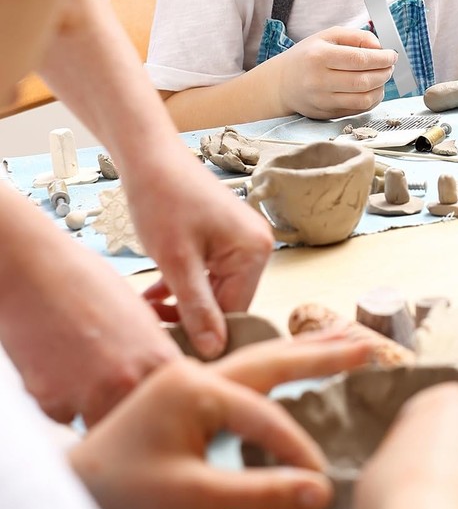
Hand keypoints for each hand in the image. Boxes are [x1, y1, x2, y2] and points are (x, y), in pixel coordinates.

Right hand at [0, 199, 179, 424]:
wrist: (34, 273)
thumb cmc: (87, 284)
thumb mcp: (139, 314)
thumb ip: (153, 351)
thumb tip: (163, 375)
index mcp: (158, 358)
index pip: (176, 400)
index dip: (165, 400)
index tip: (156, 398)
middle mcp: (129, 381)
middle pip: (140, 421)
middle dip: (130, 410)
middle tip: (116, 391)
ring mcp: (89, 395)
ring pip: (101, 425)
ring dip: (95, 410)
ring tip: (86, 378)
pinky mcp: (50, 401)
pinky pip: (64, 417)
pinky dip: (62, 402)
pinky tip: (59, 371)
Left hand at [68, 330, 372, 508]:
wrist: (73, 494)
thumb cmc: (125, 495)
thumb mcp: (195, 497)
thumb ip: (262, 491)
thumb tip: (321, 492)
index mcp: (196, 388)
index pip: (265, 417)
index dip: (296, 450)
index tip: (319, 482)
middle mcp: (196, 372)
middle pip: (271, 359)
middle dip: (321, 354)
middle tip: (367, 345)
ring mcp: (190, 377)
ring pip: (259, 359)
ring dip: (302, 352)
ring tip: (343, 341)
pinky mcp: (186, 390)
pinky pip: (243, 371)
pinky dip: (277, 364)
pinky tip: (291, 364)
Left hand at [127, 143, 274, 359]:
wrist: (151, 158)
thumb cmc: (163, 202)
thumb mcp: (177, 262)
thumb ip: (197, 308)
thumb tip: (214, 350)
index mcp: (255, 251)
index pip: (236, 310)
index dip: (203, 333)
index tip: (169, 346)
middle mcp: (258, 246)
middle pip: (227, 301)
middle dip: (190, 316)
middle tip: (151, 326)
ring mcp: (242, 242)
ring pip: (215, 290)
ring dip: (183, 303)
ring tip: (147, 311)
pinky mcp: (225, 239)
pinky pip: (209, 274)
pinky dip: (184, 286)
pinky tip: (154, 296)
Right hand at [273, 27, 396, 119]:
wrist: (282, 83)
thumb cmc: (308, 56)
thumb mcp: (327, 36)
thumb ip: (356, 36)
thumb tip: (379, 47)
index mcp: (319, 56)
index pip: (359, 59)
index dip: (382, 58)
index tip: (392, 55)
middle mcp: (319, 80)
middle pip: (363, 81)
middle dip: (384, 73)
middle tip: (390, 66)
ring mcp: (322, 100)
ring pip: (363, 99)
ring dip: (380, 88)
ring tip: (382, 77)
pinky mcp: (327, 114)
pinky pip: (358, 110)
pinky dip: (371, 100)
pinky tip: (372, 89)